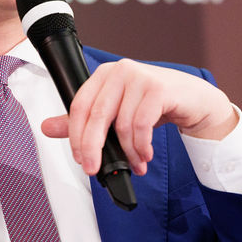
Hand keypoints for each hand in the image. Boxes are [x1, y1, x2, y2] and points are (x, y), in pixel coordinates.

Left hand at [42, 59, 238, 175]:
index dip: (75, 136)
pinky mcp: (159, 88)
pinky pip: (142, 125)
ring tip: (135, 163)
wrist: (193, 100)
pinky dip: (141, 146)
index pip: (79, 106)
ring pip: (122, 125)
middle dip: (94, 148)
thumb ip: (84, 121)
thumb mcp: (117, 113)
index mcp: (103, 75)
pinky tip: (145, 156)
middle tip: (95, 170)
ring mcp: (140, 77)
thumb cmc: (154, 105)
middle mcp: (119, 71)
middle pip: (96, 116)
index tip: (80, 159)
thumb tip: (47, 127)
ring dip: (127, 152)